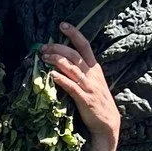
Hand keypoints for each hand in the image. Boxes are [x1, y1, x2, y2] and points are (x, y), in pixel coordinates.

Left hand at [41, 22, 119, 150]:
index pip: (85, 46)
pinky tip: (51, 75)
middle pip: (74, 55)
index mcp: (95, 69)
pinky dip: (61, 79)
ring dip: (56, 60)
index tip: (62, 25)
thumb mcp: (94, 83)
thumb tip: (64, 62)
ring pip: (71, 68)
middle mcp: (93, 75)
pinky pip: (71, 87)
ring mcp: (89, 87)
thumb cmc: (98, 103)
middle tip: (44, 47)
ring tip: (43, 57)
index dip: (74, 33)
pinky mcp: (85, 99)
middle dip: (57, 48)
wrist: (108, 125)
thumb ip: (82, 72)